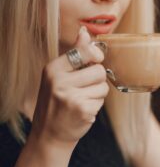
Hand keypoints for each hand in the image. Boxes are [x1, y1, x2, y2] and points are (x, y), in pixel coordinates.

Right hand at [30, 27, 108, 146]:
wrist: (49, 134)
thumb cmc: (56, 102)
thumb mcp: (58, 75)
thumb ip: (74, 53)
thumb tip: (84, 32)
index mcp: (53, 69)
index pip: (85, 51)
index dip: (96, 55)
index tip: (95, 60)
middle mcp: (59, 81)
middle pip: (99, 70)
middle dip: (97, 80)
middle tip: (85, 88)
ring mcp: (71, 96)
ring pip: (103, 86)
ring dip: (97, 94)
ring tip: (83, 99)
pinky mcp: (82, 109)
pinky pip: (102, 101)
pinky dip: (96, 105)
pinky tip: (83, 110)